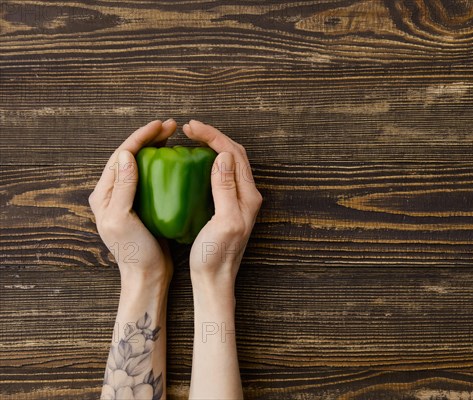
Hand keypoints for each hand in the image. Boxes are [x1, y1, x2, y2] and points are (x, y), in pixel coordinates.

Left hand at [89, 119, 176, 283]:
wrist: (146, 276)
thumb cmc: (134, 252)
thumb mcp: (122, 219)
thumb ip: (122, 188)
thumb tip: (125, 155)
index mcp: (104, 194)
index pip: (121, 155)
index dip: (140, 137)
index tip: (161, 125)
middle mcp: (113, 193)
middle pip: (130, 156)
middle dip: (149, 137)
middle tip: (172, 126)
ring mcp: (128, 199)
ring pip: (141, 164)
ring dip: (155, 148)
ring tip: (173, 137)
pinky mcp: (143, 206)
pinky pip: (151, 178)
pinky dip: (162, 165)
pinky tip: (176, 162)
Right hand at [182, 120, 261, 289]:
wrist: (214, 281)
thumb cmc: (217, 256)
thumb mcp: (224, 221)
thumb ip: (226, 188)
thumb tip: (224, 155)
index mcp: (248, 196)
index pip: (234, 154)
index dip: (214, 136)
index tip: (191, 128)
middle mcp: (247, 195)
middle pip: (234, 154)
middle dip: (213, 136)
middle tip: (189, 128)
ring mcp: (238, 201)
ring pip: (229, 163)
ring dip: (213, 146)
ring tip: (192, 139)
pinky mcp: (227, 207)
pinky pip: (221, 175)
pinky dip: (209, 162)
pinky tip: (194, 163)